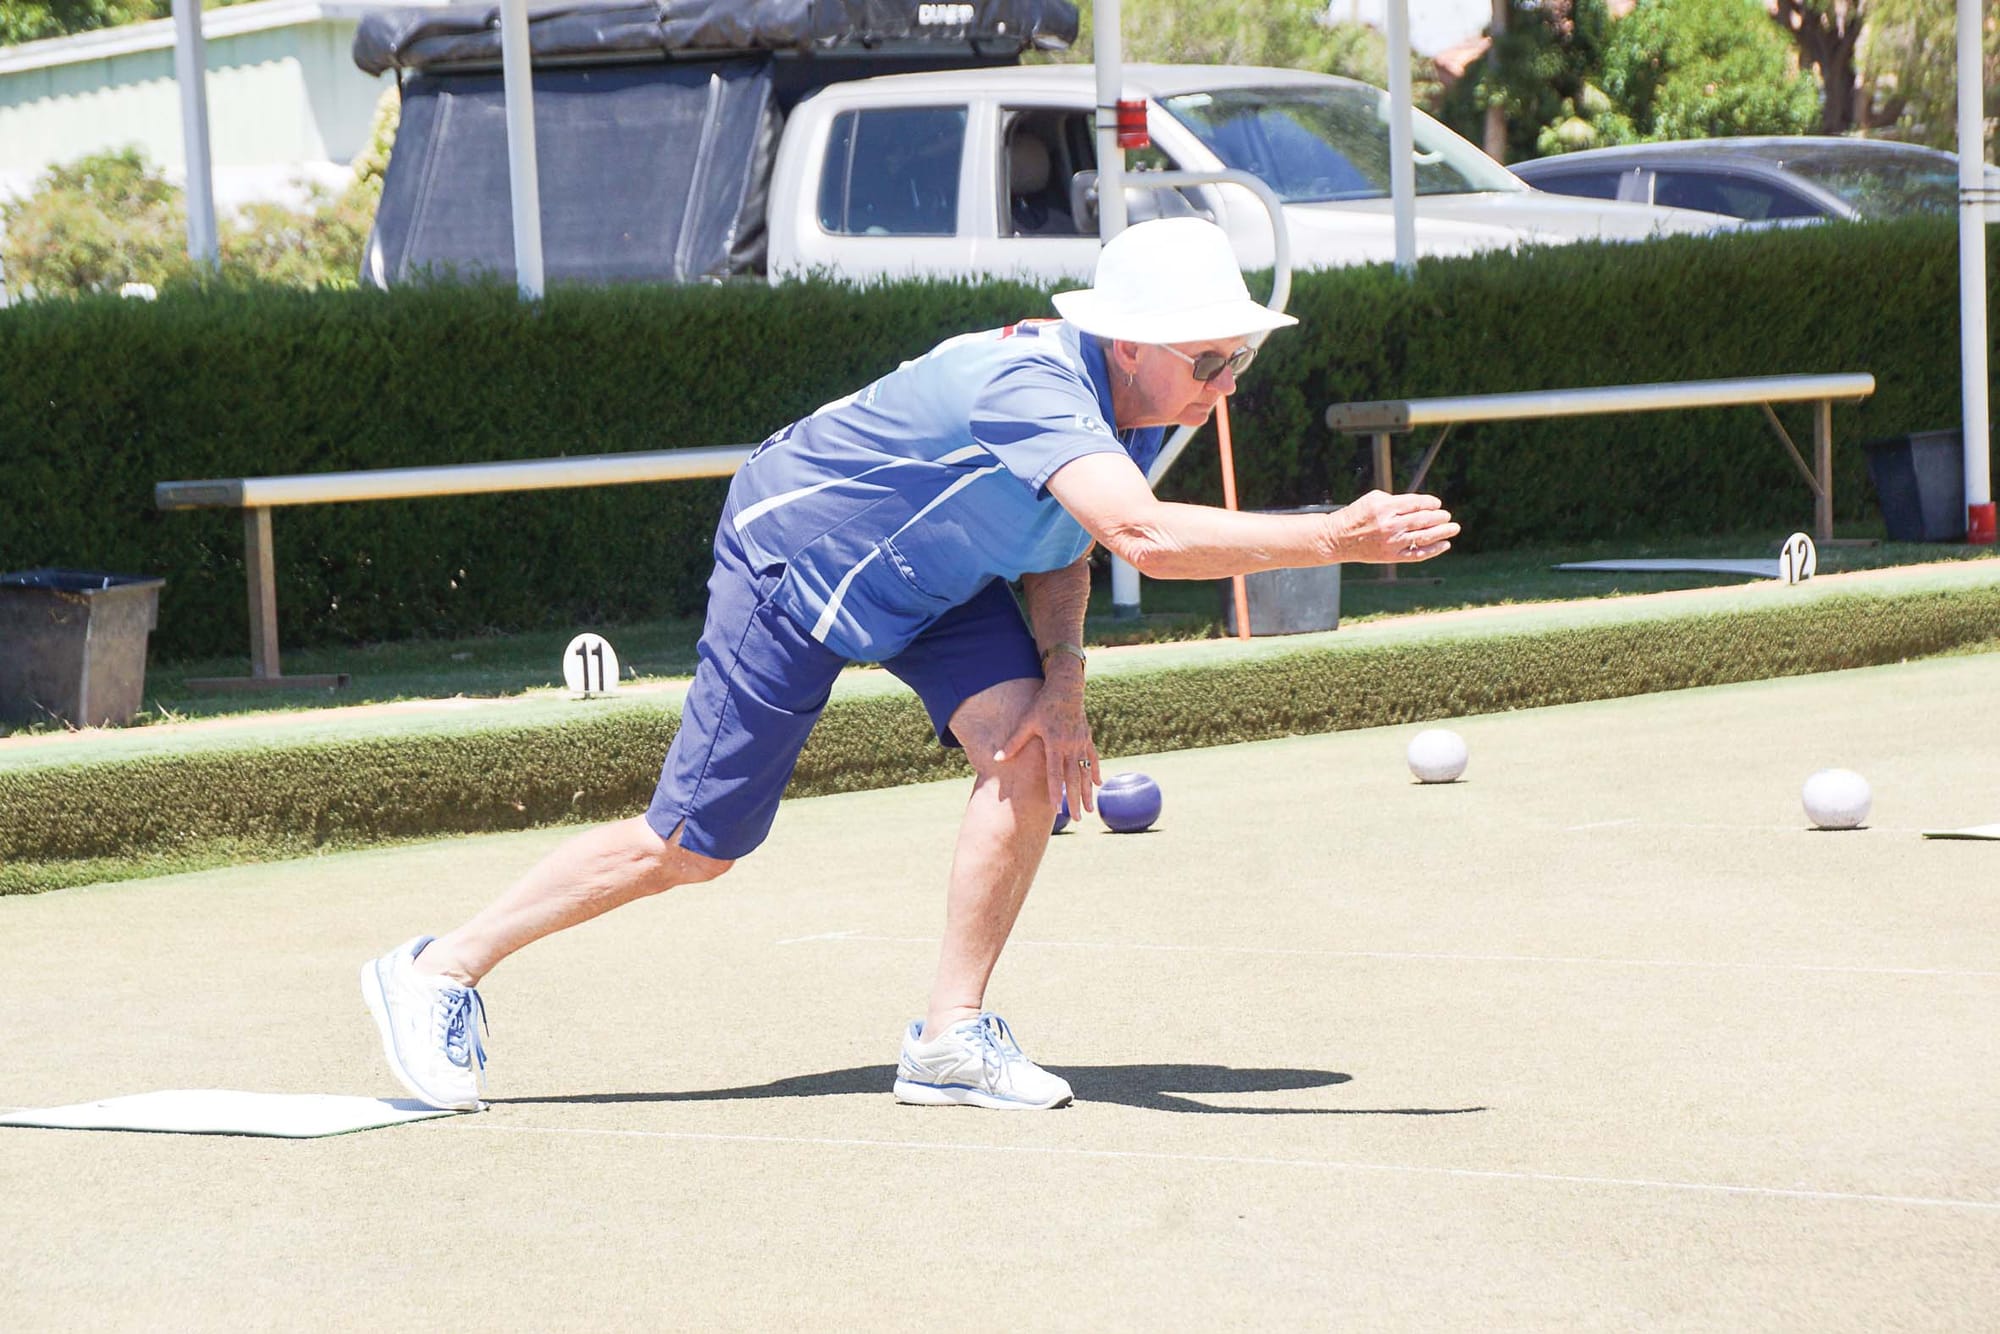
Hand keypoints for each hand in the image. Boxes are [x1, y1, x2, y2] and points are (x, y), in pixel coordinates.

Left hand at [993, 672, 1101, 813]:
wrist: (1065, 688)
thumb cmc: (1042, 704)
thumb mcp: (1026, 721)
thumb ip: (1014, 742)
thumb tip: (997, 759)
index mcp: (1055, 743)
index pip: (1055, 773)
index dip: (1056, 791)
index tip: (1057, 809)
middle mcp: (1070, 745)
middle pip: (1074, 777)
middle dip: (1076, 799)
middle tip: (1078, 818)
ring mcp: (1081, 743)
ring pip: (1086, 772)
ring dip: (1088, 792)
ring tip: (1090, 810)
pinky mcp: (1087, 738)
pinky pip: (1093, 758)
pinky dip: (1096, 772)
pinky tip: (1100, 785)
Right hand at [1328, 490, 1458, 563]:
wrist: (1338, 538)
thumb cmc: (1357, 516)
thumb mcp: (1373, 499)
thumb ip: (1396, 500)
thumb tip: (1421, 505)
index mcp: (1385, 507)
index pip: (1415, 503)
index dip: (1430, 503)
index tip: (1437, 504)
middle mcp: (1389, 525)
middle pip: (1422, 519)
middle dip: (1439, 517)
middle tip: (1448, 516)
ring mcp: (1391, 542)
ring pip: (1423, 537)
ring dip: (1442, 532)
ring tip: (1453, 528)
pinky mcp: (1391, 557)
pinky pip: (1417, 554)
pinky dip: (1433, 550)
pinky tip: (1444, 545)